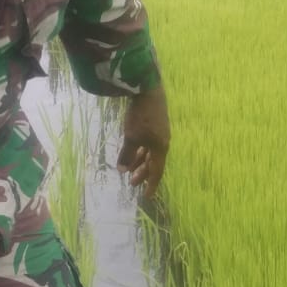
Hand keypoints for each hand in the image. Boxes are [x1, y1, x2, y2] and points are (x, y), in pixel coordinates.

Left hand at [117, 83, 169, 197]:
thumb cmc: (140, 117)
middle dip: (142, 173)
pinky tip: (132, 150)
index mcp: (161, 148)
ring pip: (150, 152)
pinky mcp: (155, 123)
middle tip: (131, 183)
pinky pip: (148, 143)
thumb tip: (123, 170)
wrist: (148, 90)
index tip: (146, 196)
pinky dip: (140, 150)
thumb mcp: (131, 137)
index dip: (151, 184)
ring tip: (129, 168)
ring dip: (140, 161)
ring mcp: (159, 132)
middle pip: (153, 162)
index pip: (157, 171)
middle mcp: (162, 142)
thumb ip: (127, 154)